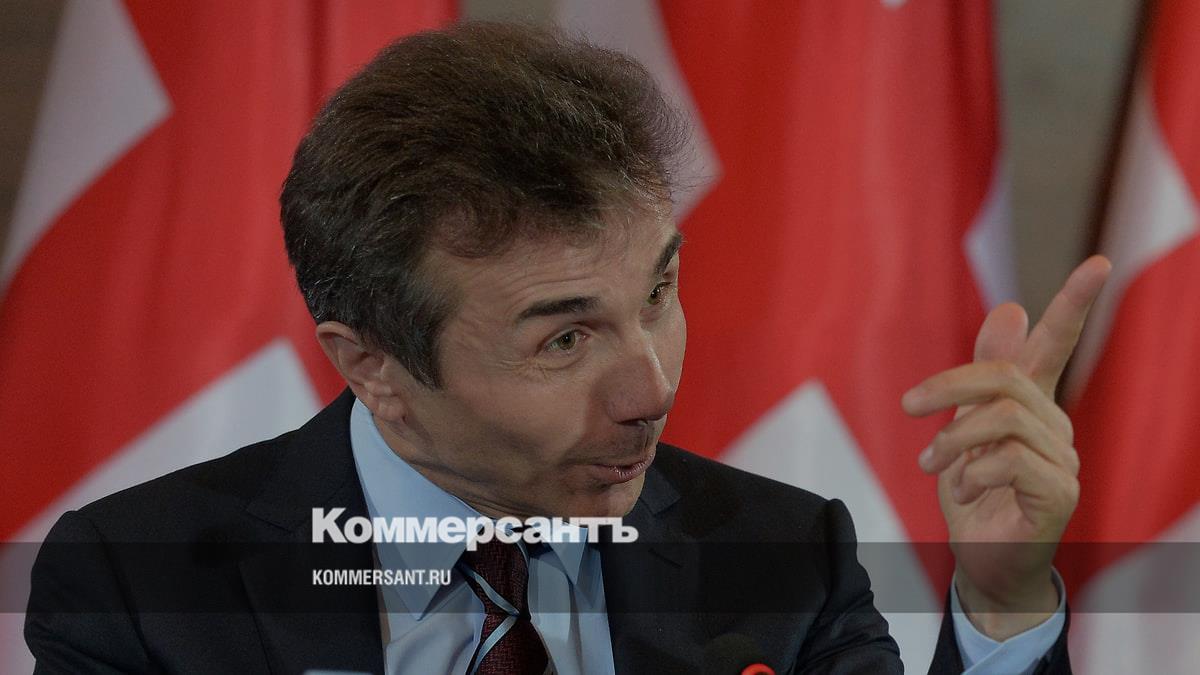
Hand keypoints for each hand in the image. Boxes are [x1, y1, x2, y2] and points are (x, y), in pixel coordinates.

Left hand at [901, 256, 1110, 638]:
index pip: (1057, 345)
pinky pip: (1009, 460)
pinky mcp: (1058, 494)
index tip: (1100, 261)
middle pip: (1004, 377)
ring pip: (1003, 418)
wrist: (983, 561)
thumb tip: (1010, 308)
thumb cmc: (975, 495)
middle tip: (909, 406)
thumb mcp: (965, 428)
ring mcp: (1063, 461)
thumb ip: (983, 374)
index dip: (1075, 303)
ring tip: (933, 466)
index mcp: (1033, 404)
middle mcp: (1056, 426)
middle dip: (948, 387)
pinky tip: (962, 491)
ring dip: (954, 440)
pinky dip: (971, 473)